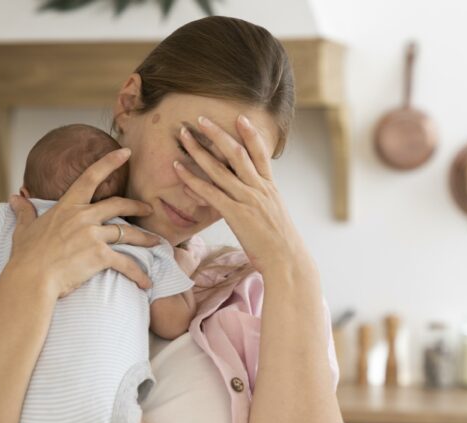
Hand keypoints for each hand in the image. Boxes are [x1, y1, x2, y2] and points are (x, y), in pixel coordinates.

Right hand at [4, 148, 159, 298]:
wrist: (30, 278)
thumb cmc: (26, 256)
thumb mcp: (24, 229)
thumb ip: (24, 212)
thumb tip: (13, 198)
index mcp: (67, 206)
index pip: (91, 176)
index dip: (110, 162)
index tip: (126, 152)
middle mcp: (83, 216)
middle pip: (119, 205)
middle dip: (137, 205)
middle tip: (149, 208)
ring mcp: (93, 235)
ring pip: (128, 233)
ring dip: (145, 239)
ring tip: (156, 243)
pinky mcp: (100, 255)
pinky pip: (126, 263)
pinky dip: (138, 273)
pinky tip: (146, 281)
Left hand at [173, 115, 311, 275]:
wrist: (287, 261)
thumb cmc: (280, 243)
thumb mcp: (274, 215)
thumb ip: (261, 201)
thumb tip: (251, 196)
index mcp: (270, 188)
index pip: (261, 153)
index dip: (250, 134)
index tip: (239, 117)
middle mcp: (259, 189)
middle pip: (237, 153)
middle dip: (218, 134)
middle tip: (201, 119)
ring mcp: (247, 200)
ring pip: (220, 168)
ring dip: (199, 149)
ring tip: (184, 135)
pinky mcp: (236, 214)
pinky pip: (210, 192)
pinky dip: (192, 178)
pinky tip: (179, 168)